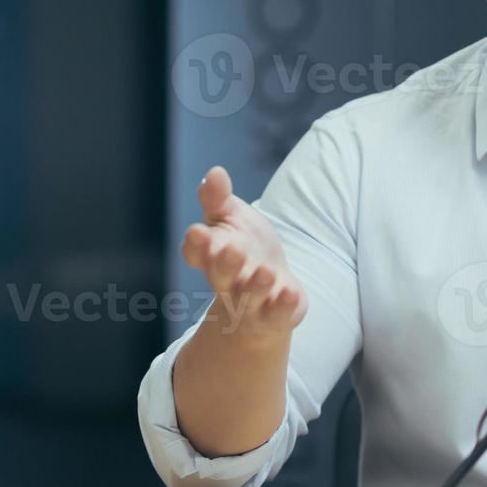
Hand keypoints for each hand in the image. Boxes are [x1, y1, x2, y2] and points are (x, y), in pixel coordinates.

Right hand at [180, 165, 307, 342]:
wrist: (270, 290)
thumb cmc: (244, 248)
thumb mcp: (231, 218)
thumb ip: (218, 199)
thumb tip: (214, 172)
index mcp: (212, 256)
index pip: (196, 253)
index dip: (196, 244)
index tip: (198, 231)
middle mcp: (227, 281)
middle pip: (220, 276)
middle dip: (225, 264)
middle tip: (233, 249)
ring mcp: (250, 302)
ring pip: (249, 297)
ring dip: (256, 286)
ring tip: (266, 271)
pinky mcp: (275, 314)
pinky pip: (277, 313)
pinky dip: (283, 305)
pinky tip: (290, 293)